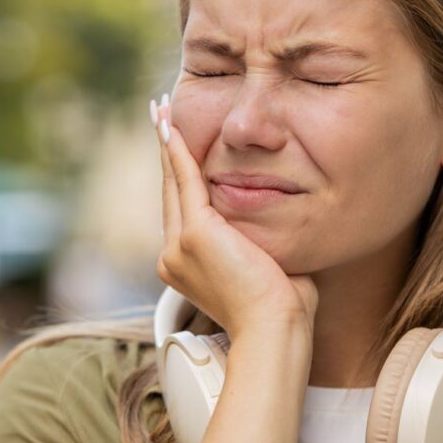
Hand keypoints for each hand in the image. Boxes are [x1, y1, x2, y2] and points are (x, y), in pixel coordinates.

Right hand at [151, 95, 318, 342]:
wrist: (275, 330)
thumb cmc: (282, 309)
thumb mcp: (266, 267)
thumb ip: (259, 242)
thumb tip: (275, 225)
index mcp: (186, 265)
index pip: (182, 209)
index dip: (177, 175)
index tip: (174, 146)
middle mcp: (173, 255)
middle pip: (171, 190)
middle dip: (166, 150)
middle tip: (159, 115)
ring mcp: (179, 246)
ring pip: (175, 182)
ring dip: (168, 143)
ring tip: (161, 112)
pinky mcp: (195, 235)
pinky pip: (186, 181)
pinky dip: (178, 151)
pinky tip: (172, 126)